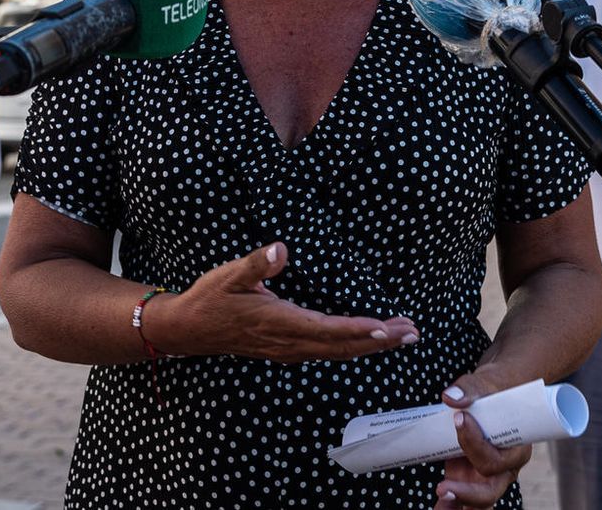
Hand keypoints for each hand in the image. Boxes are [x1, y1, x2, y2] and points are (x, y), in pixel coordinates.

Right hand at [148, 242, 419, 362]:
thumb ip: (257, 264)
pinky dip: (351, 346)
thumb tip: (280, 248)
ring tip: (400, 336)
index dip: (359, 330)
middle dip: (378, 341)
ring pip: (337, 352)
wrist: (189, 328)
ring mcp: (288, 349)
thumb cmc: (211, 298)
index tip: (387, 328)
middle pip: (342, 347)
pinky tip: (365, 340)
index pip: (329, 330)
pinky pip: (327, 352)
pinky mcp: (286, 349)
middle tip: (412, 333)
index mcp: (280, 323)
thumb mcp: (230, 275)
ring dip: (370, 345)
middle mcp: (289, 342)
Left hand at [433, 369, 532, 507]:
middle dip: (467, 493)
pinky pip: (463, 502)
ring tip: (440, 500)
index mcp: (515, 449)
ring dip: (460, 504)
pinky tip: (437, 506)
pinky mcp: (470, 481)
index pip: (498, 460)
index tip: (459, 419)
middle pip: (490, 491)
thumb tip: (451, 397)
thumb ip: (468, 389)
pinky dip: (450, 506)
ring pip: (478, 502)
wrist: (489, 398)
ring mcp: (487, 478)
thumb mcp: (482, 385)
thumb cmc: (490, 393)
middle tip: (442, 487)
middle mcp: (504, 470)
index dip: (477, 446)